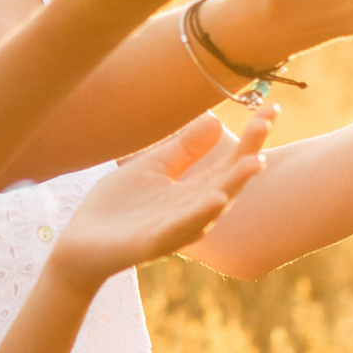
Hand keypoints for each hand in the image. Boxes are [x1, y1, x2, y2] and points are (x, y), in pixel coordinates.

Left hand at [48, 112, 270, 281]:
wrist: (81, 243)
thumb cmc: (118, 206)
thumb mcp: (153, 168)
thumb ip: (184, 149)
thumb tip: (217, 120)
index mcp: (192, 192)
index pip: (228, 162)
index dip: (250, 138)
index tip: (271, 109)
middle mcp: (191, 211)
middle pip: (227, 181)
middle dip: (249, 155)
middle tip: (266, 125)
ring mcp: (173, 228)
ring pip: (210, 207)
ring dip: (233, 185)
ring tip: (253, 163)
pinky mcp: (151, 242)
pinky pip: (178, 228)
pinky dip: (198, 214)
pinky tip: (215, 199)